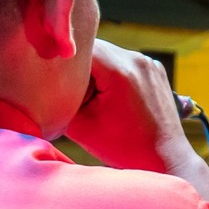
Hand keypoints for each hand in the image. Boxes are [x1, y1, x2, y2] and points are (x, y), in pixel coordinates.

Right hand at [64, 40, 198, 174]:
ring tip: (94, 97)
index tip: (53, 79)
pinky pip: (125, 62)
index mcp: (120, 70)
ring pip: (109, 54)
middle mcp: (137, 59)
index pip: (79, 49)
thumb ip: (60, 101)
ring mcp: (149, 63)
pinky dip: (113, 74)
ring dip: (96, 70)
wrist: (164, 160)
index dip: (62, 62)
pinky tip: (112, 98)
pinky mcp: (155, 69)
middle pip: (94, 49)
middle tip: (71, 91)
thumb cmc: (123, 148)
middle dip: (78, 67)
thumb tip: (44, 85)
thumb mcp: (81, 126)